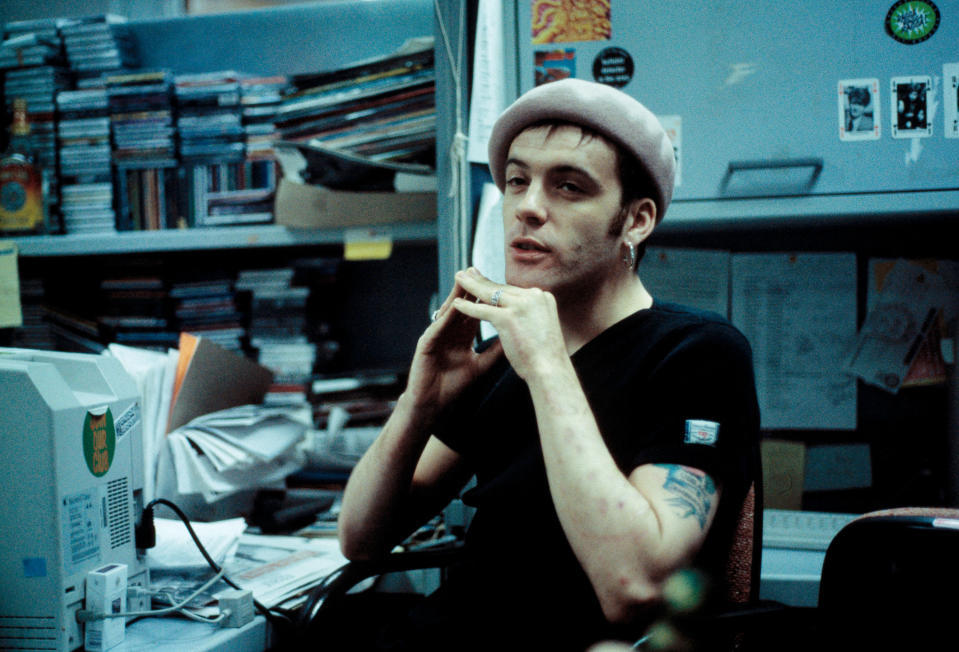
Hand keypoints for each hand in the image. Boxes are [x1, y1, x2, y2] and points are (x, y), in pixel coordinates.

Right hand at [404, 276, 503, 418]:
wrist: (433, 404)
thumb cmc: (453, 385)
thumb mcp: (481, 365)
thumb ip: (495, 350)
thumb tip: (515, 337)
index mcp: (460, 335)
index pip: (474, 311)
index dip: (484, 298)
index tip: (497, 284)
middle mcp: (447, 332)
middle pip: (461, 306)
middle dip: (469, 289)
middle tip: (477, 269)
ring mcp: (435, 336)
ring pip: (447, 312)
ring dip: (455, 296)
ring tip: (463, 280)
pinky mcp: (425, 344)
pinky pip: (437, 327)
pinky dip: (445, 317)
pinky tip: (453, 307)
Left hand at [452, 268, 568, 381]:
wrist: (552, 372)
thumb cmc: (547, 359)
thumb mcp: (542, 329)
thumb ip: (531, 318)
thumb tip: (518, 319)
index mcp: (543, 298)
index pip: (514, 290)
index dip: (496, 286)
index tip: (484, 280)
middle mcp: (534, 297)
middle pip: (502, 287)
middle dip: (482, 280)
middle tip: (467, 272)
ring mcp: (521, 305)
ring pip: (490, 293)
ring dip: (471, 286)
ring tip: (458, 279)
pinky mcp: (508, 317)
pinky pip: (483, 309)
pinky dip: (468, 307)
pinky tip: (456, 304)